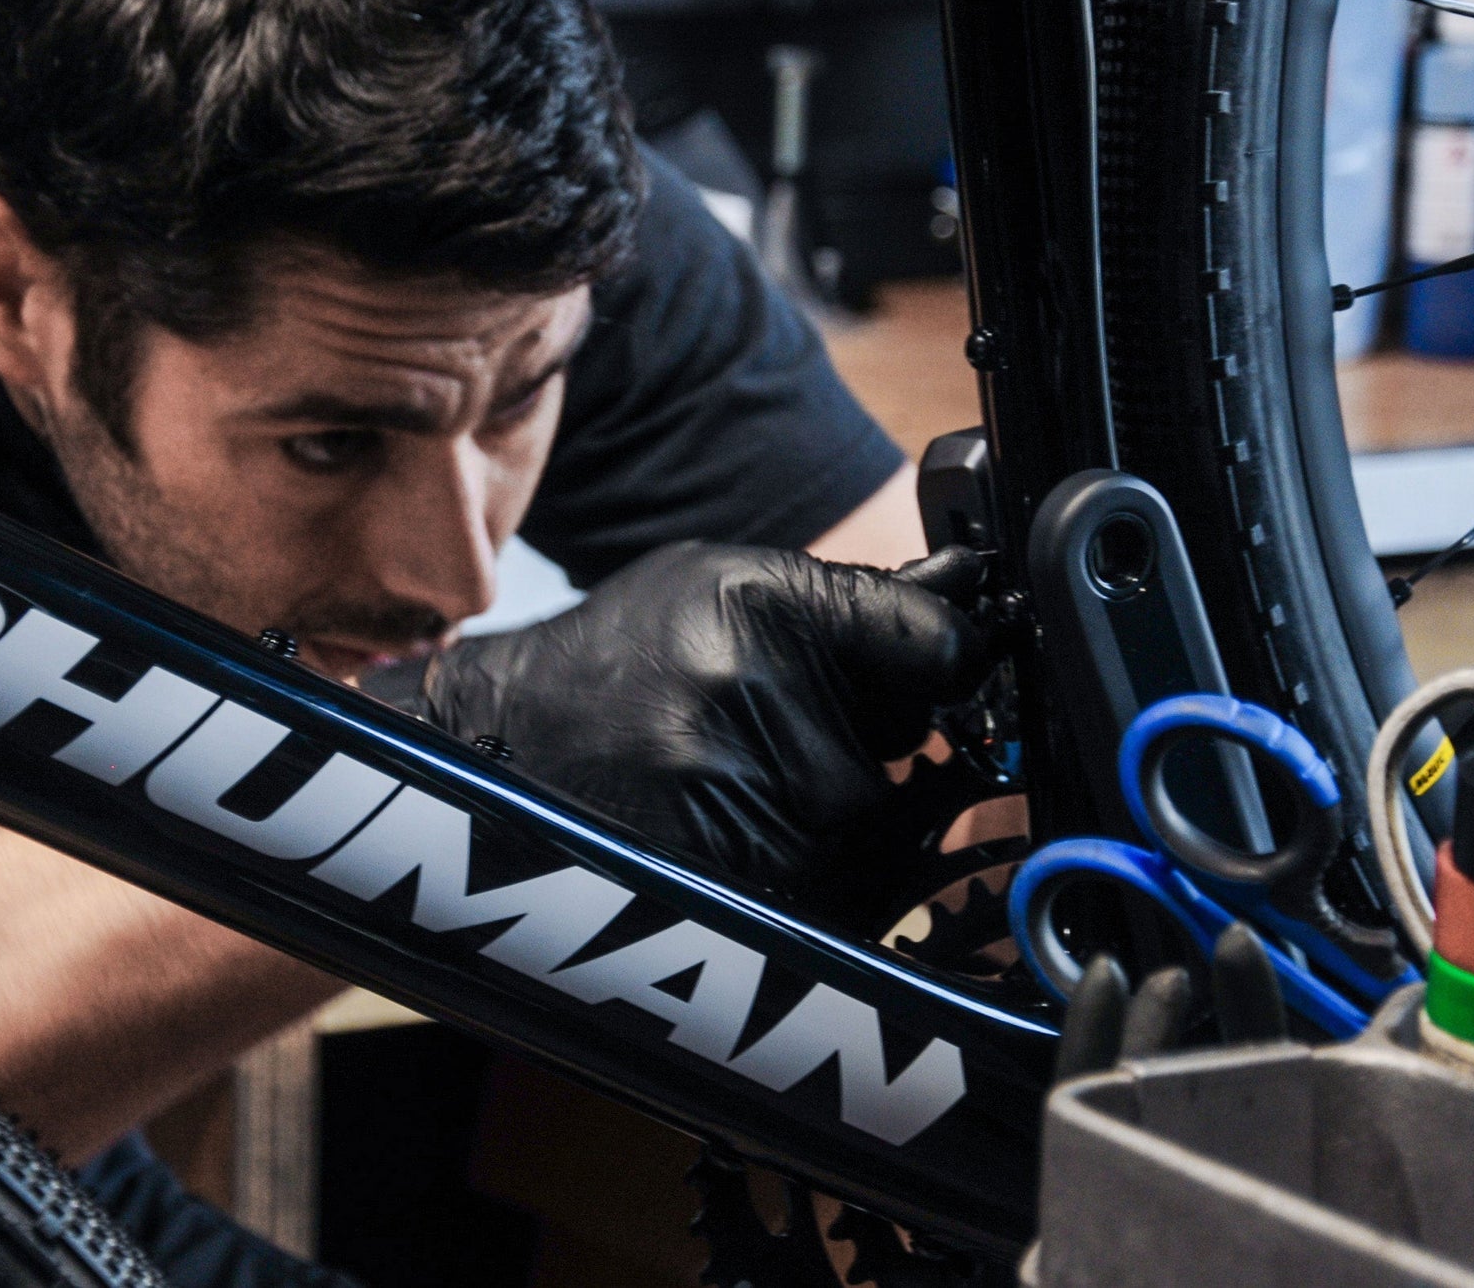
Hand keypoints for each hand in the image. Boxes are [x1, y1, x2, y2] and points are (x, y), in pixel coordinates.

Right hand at [366, 542, 989, 894]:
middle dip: (871, 751)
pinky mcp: (747, 891)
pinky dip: (806, 868)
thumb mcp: (722, 582)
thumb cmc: (619, 661)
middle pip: (911, 756)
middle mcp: (766, 705)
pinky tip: (730, 830)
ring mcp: (756, 807)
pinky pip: (836, 887)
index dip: (954, 665)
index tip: (939, 675)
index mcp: (768, 609)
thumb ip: (850, 601)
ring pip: (874, 829)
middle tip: (772, 731)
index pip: (945, 649)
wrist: (504, 748)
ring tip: (732, 778)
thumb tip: (969, 608)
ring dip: (832, 813)